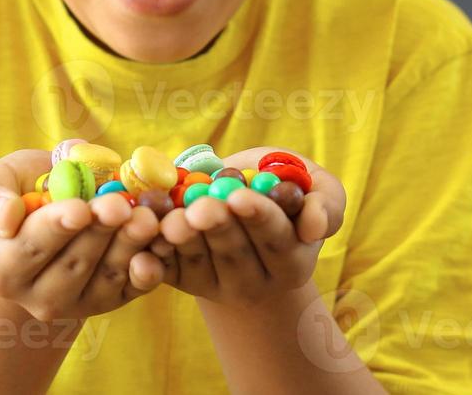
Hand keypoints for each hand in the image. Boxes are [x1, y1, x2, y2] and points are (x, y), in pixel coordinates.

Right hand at [0, 149, 168, 323]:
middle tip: (121, 204)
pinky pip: (133, 289)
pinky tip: (160, 245)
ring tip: (146, 217)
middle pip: (74, 265)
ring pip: (107, 277)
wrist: (52, 214)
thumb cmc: (19, 193)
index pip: (30, 249)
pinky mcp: (113, 300)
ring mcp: (79, 303)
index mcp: (3, 269)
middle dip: (100, 232)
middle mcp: (38, 297)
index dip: (57, 227)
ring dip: (129, 246)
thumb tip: (5, 218)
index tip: (79, 208)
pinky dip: (149, 268)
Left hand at [146, 146, 345, 307]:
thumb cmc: (282, 189)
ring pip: (198, 261)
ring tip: (173, 219)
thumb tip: (314, 227)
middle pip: (234, 253)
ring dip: (183, 240)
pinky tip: (145, 243)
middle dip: (216, 227)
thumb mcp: (316, 188)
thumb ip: (327, 204)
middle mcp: (255, 281)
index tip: (240, 197)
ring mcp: (216, 284)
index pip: (276, 239)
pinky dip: (153, 257)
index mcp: (291, 261)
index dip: (258, 217)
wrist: (238, 201)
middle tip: (201, 207)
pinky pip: (166, 270)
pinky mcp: (182, 281)